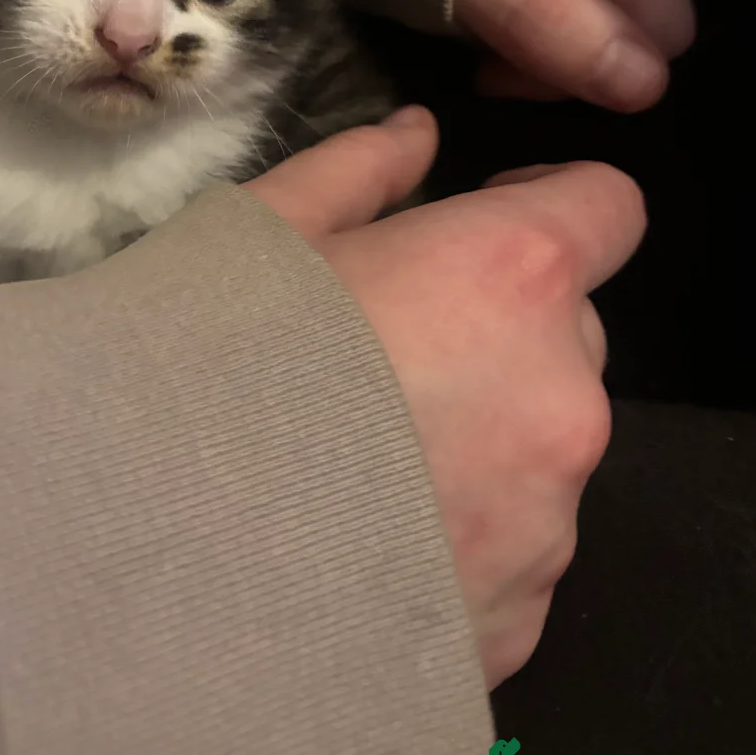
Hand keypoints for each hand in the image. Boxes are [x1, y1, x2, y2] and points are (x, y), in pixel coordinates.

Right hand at [246, 107, 644, 685]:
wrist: (146, 540)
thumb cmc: (208, 355)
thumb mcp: (267, 229)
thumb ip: (361, 168)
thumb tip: (417, 135)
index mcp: (514, 278)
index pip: (609, 208)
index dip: (551, 202)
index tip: (481, 224)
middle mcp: (562, 399)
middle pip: (571, 336)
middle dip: (502, 331)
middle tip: (390, 355)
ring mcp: (548, 523)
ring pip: (542, 451)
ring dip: (483, 441)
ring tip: (360, 466)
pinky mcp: (518, 620)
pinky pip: (513, 554)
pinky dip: (461, 539)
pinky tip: (361, 541)